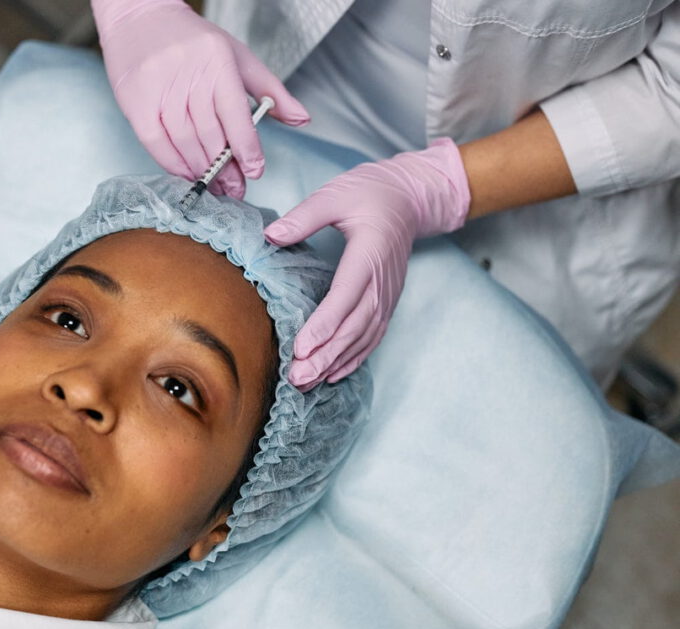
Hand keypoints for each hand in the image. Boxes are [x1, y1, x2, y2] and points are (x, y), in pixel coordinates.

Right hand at [92, 0, 309, 198]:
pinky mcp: (135, 101)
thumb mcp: (238, 56)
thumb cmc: (192, 39)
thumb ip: (271, 90)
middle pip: (210, 134)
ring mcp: (159, 89)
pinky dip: (172, 163)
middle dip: (224, 168)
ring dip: (200, 170)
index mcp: (217, 61)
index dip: (246, 148)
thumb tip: (301, 119)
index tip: (254, 170)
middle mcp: (188, 74)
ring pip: (184, 142)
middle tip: (234, 188)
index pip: (235, 115)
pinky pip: (156, 143)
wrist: (140, 16)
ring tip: (213, 185)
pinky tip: (186, 172)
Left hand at [263, 139, 470, 388]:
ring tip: (307, 383)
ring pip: (363, 337)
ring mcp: (387, 295)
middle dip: (325, 355)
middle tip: (297, 378)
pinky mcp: (386, 301)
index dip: (323, 325)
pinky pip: (372, 336)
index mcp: (368, 255)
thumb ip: (304, 216)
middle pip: (354, 327)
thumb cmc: (370, 193)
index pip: (345, 297)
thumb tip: (271, 235)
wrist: (410, 198)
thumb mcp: (335, 195)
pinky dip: (354, 358)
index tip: (301, 348)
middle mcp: (381, 282)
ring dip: (336, 362)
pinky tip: (333, 374)